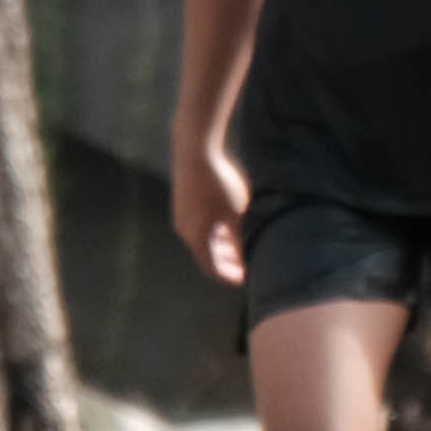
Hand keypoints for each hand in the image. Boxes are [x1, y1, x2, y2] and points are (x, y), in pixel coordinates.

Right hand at [173, 131, 249, 285]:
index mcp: (199, 238)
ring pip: (204, 240)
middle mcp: (186, 231)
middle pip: (208, 255)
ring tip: (240, 246)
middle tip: (246, 266)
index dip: (230, 277)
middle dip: (228, 263)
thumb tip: (249, 262)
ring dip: (221, 246)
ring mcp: (181, 218)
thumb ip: (241, 240)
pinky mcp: (182, 204)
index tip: (246, 280)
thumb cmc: (219, 183)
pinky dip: (214, 232)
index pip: (213, 269)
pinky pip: (199, 227)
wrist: (195, 151)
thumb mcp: (236, 214)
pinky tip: (229, 225)